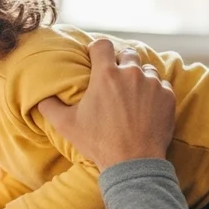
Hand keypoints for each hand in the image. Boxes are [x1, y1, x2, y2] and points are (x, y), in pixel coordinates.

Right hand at [36, 39, 175, 169]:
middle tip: (116, 81)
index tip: (96, 59)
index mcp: (106, 75)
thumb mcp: (66, 125)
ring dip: (140, 77)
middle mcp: (131, 73)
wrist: (133, 163)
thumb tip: (40, 97)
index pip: (102, 44)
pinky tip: (148, 106)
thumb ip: (50, 106)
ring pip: (147, 69)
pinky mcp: (168, 97)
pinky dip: (155, 92)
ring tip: (133, 95)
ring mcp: (152, 84)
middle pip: (127, 54)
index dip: (98, 50)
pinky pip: (162, 85)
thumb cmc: (98, 143)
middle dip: (121, 64)